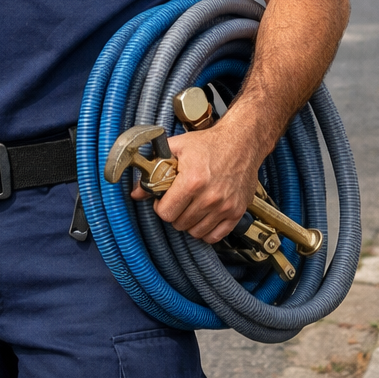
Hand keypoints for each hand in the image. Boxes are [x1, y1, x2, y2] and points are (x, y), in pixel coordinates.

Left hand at [130, 126, 261, 241]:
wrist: (242, 141)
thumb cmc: (210, 143)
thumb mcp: (177, 147)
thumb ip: (154, 168)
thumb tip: (136, 192)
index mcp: (192, 181)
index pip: (166, 212)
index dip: (160, 206)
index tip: (164, 199)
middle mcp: (209, 197)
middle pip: (179, 223)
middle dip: (174, 213)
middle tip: (178, 201)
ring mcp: (225, 206)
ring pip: (196, 232)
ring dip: (189, 222)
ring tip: (190, 207)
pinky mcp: (237, 211)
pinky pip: (215, 236)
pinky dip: (207, 231)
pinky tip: (203, 218)